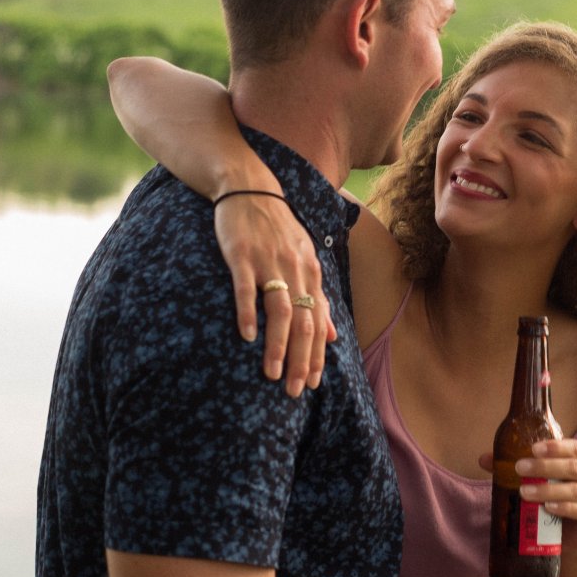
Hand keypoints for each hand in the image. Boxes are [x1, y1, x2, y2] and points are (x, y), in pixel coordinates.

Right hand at [213, 193, 336, 396]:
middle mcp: (295, 270)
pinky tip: (246, 336)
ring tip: (272, 374)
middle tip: (296, 391)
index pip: (319, 323)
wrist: (250, 186)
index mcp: (311, 273)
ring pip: (280, 311)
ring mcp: (269, 262)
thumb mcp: (304, 260)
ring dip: (278, 345)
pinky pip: (247, 288)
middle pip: (304, 322)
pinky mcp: (242, 255)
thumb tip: (334, 336)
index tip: (312, 384)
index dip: (317, 355)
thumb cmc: (276, 229)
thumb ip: (319, 298)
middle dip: (302, 360)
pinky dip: (248, 312)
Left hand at [491, 439, 576, 553]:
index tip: (532, 449)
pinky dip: (565, 508)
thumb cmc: (558, 500)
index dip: (554, 447)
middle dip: (545, 467)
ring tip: (526, 492)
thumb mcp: (543, 481)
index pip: (575, 447)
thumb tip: (484, 459)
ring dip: (549, 489)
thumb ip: (518, 468)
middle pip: (574, 467)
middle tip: (520, 469)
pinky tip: (548, 507)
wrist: (573, 535)